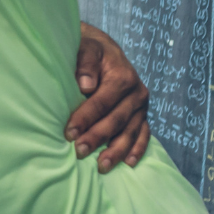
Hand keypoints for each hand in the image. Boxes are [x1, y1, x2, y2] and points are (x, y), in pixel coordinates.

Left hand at [67, 22, 150, 171]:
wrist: (104, 49)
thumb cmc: (90, 50)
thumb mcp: (87, 47)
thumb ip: (85, 62)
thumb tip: (86, 85)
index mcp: (124, 77)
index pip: (102, 102)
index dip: (85, 118)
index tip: (69, 133)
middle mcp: (137, 93)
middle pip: (116, 120)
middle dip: (97, 137)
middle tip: (79, 152)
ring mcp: (141, 106)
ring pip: (130, 131)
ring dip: (117, 150)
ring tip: (102, 166)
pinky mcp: (142, 114)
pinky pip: (143, 134)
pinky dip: (138, 149)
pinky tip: (129, 163)